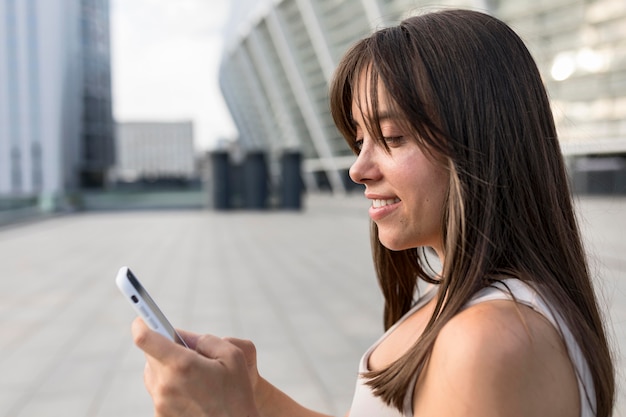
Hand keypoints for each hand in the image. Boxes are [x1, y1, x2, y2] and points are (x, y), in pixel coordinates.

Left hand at [131, 318, 260, 416]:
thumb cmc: (237, 392)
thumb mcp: (232, 355)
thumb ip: (203, 339)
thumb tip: (179, 336)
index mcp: (182, 365)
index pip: (145, 338)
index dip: (142, 323)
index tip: (142, 318)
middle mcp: (166, 385)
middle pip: (150, 356)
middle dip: (163, 348)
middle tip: (184, 351)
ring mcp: (161, 404)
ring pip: (153, 374)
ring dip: (166, 369)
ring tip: (193, 376)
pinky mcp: (160, 416)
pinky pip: (159, 393)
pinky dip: (170, 387)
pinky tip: (192, 393)